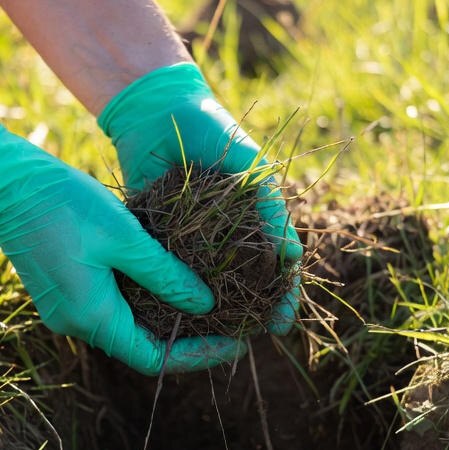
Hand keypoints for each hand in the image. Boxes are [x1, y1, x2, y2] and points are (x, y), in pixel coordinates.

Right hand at [0, 125, 244, 373]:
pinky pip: (110, 307)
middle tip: (231, 320)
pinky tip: (169, 280)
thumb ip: (165, 275)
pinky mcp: (62, 291)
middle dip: (187, 336)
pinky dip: (142, 301)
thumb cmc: (64, 204)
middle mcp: (76, 323)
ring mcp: (65, 308)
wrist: (4, 183)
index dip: (199, 354)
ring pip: (127, 326)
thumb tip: (206, 305)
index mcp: (92, 316)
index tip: (236, 340)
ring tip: (208, 301)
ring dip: (165, 317)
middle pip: (142, 346)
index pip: (155, 358)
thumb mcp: (126, 237)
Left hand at [97, 62, 302, 333]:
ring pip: (203, 282)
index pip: (275, 267)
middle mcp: (222, 233)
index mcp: (251, 217)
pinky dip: (169, 289)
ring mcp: (189, 237)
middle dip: (246, 312)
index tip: (281, 325)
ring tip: (211, 340)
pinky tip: (172, 316)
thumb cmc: (214, 129)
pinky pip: (165, 268)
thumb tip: (293, 259)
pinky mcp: (155, 234)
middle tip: (247, 341)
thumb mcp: (250, 168)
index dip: (281, 297)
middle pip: (240, 282)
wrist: (157, 108)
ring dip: (208, 310)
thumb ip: (272, 211)